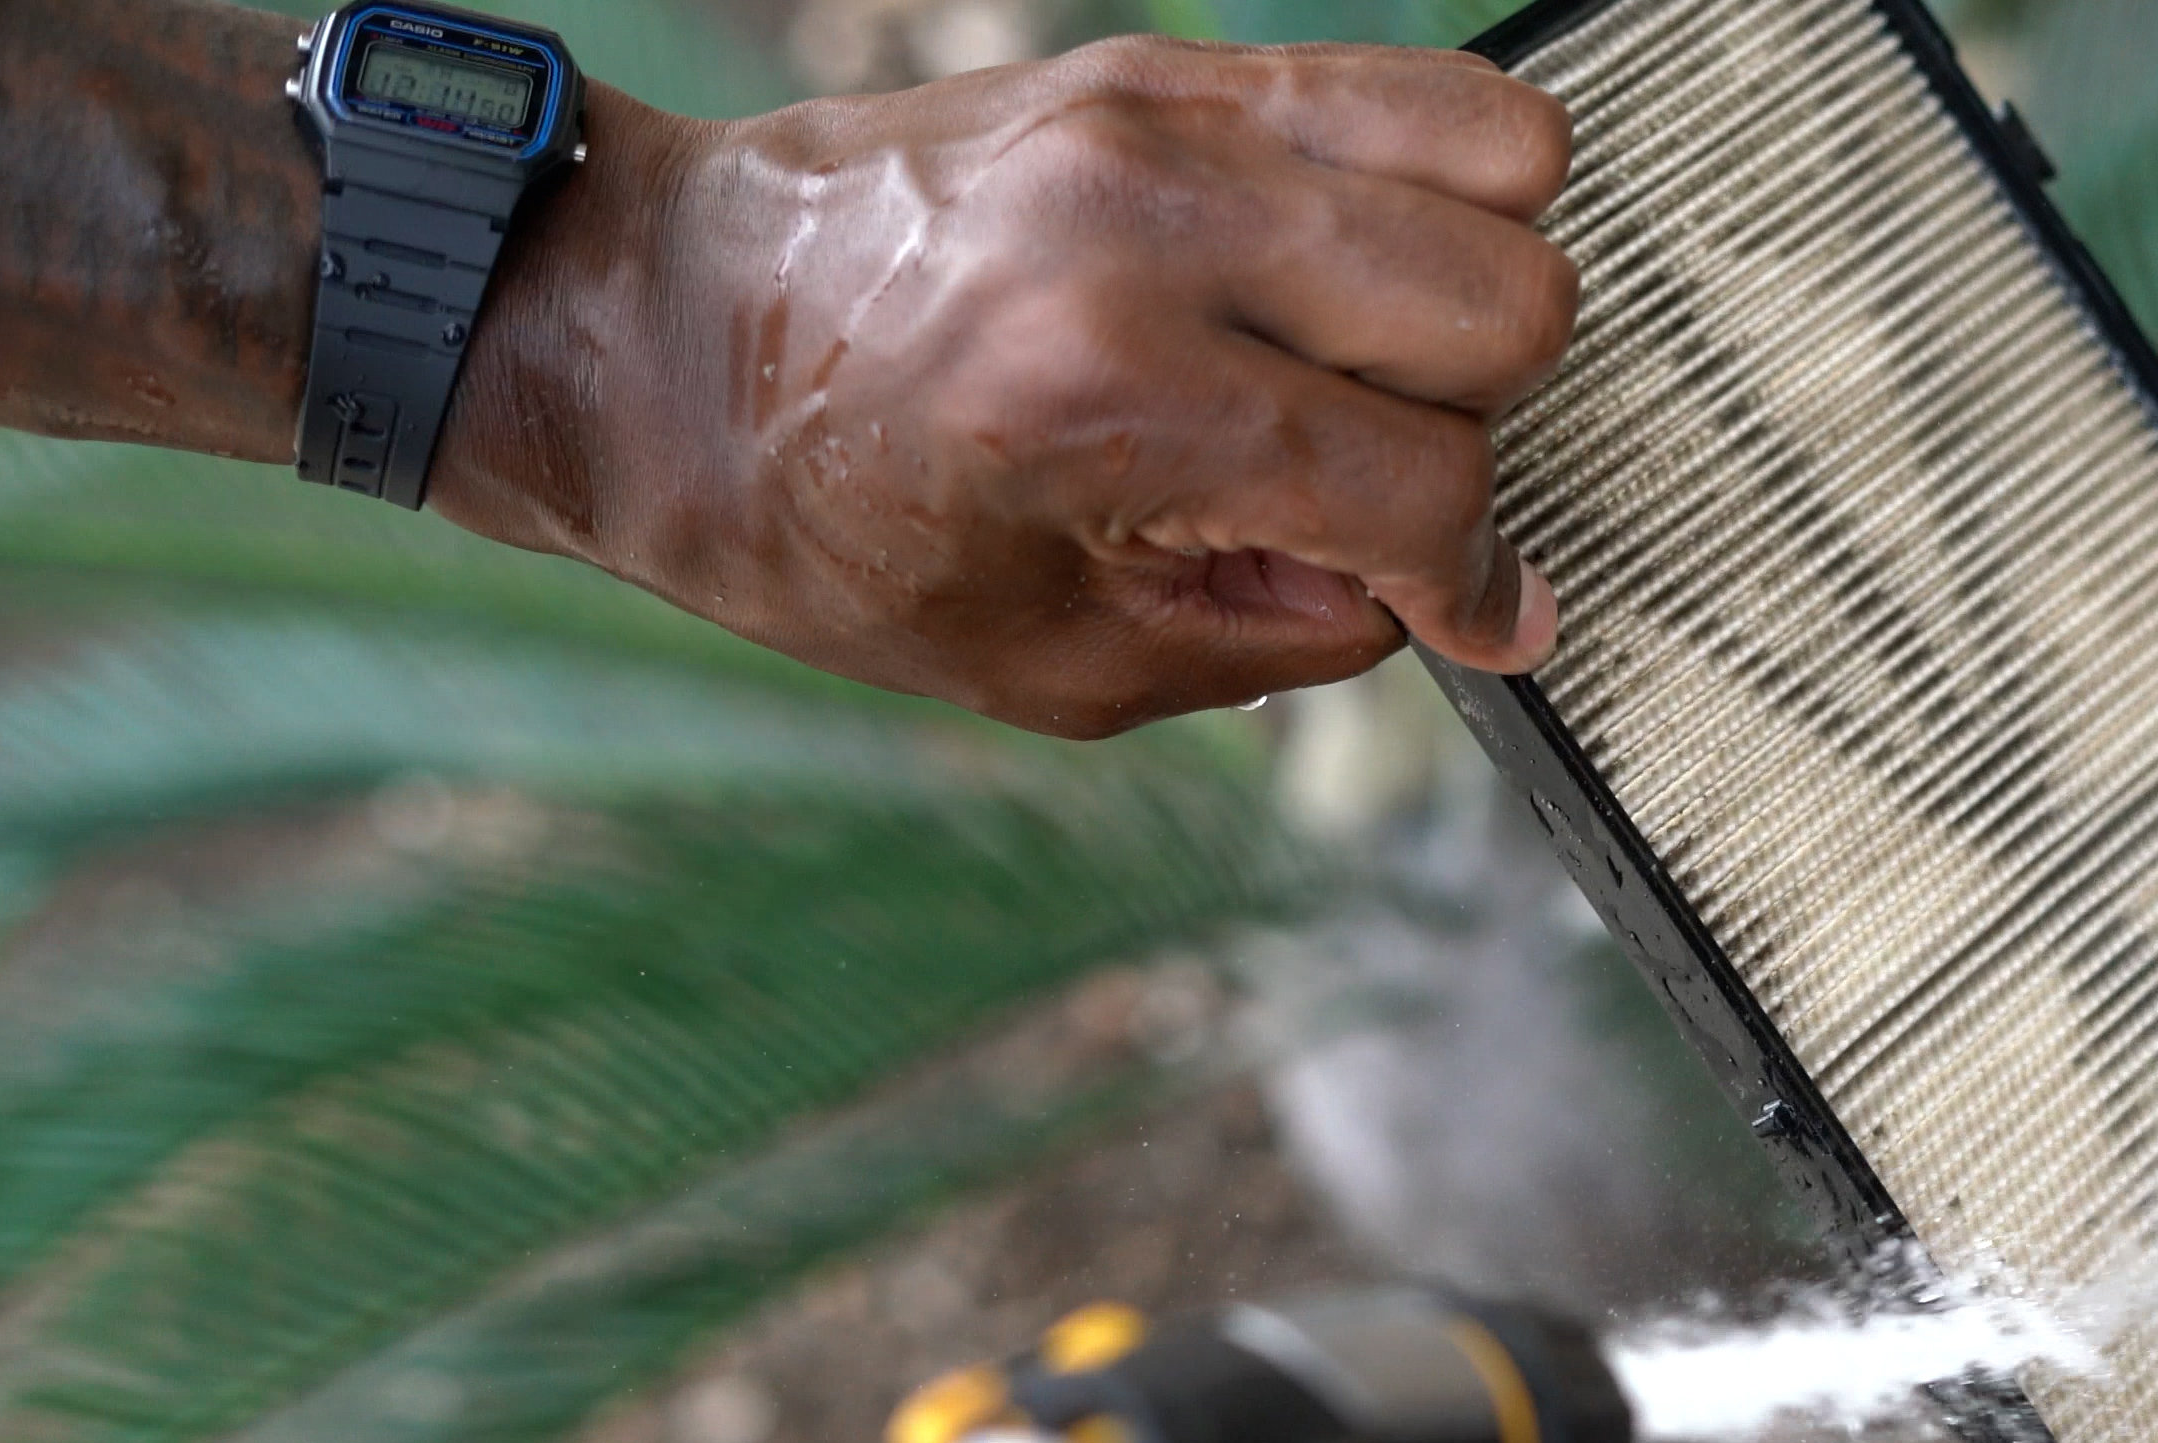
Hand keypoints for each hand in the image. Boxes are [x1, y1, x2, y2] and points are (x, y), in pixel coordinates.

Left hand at [433, 40, 1578, 736]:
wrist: (652, 336)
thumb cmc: (822, 521)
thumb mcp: (1051, 662)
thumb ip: (1278, 634)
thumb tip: (1435, 590)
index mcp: (1109, 393)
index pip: (1424, 484)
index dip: (1478, 586)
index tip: (1484, 617)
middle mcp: (1152, 224)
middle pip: (1505, 304)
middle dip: (1482, 428)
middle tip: (1387, 480)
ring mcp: (1165, 114)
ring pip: (1502, 158)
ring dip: (1477, 286)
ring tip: (1380, 366)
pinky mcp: (1161, 64)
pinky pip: (1407, 89)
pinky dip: (1425, 191)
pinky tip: (1342, 283)